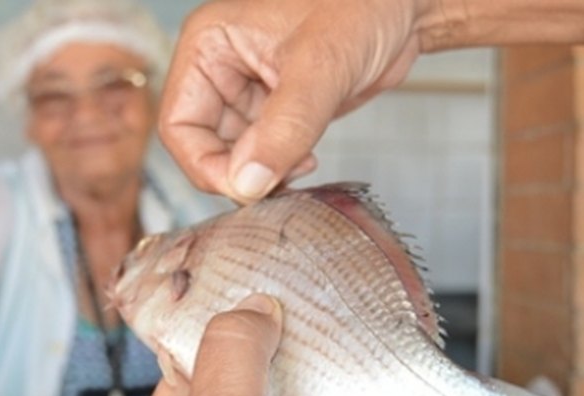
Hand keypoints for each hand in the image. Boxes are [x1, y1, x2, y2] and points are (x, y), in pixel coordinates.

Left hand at [124, 295, 377, 395]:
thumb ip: (232, 361)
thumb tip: (253, 307)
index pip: (188, 374)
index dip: (216, 330)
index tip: (247, 283)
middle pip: (250, 390)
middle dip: (279, 349)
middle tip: (307, 295)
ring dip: (322, 380)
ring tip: (345, 327)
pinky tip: (373, 381)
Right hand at [159, 0, 426, 202]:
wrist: (404, 6)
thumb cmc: (362, 7)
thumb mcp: (320, 68)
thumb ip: (283, 128)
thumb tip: (247, 184)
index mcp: (208, 46)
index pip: (178, 125)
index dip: (206, 166)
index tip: (248, 189)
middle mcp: (219, 69)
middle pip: (202, 145)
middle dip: (238, 172)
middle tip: (280, 183)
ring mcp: (247, 90)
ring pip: (232, 155)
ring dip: (261, 174)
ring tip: (301, 164)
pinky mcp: (275, 110)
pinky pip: (261, 153)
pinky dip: (279, 168)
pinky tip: (306, 161)